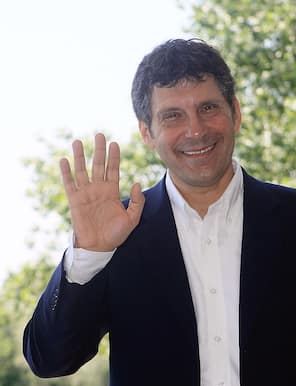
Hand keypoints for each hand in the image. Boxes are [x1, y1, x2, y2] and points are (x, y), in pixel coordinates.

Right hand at [59, 133, 144, 250]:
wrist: (99, 247)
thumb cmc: (116, 235)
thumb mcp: (132, 219)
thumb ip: (137, 202)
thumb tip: (137, 183)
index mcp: (112, 192)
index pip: (113, 170)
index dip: (114, 157)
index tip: (115, 143)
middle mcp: (99, 189)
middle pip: (98, 165)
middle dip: (99, 150)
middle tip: (99, 135)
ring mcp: (86, 193)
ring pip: (82, 170)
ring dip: (80, 156)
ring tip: (78, 141)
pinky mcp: (75, 200)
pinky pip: (69, 183)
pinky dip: (66, 172)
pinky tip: (64, 160)